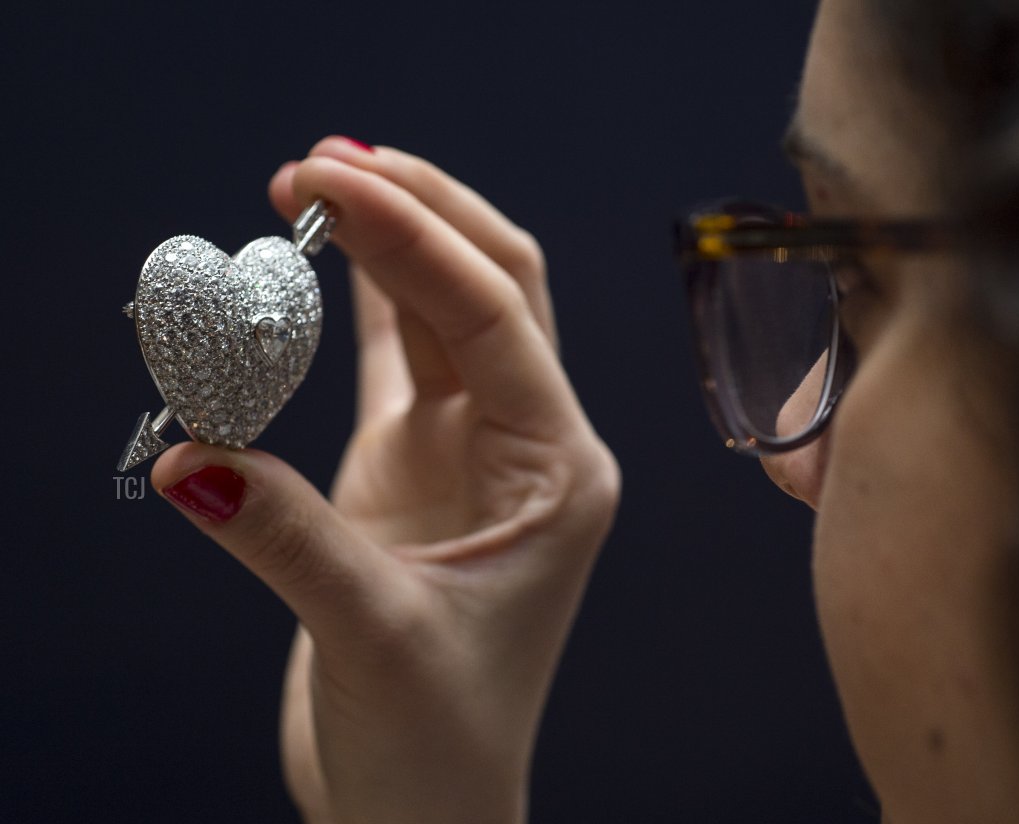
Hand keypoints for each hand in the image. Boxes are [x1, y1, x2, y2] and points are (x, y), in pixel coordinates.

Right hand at [150, 136, 619, 823]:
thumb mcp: (375, 636)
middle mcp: (528, 444)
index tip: (331, 182)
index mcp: (559, 470)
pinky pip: (394, 359)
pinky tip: (325, 250)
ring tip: (314, 182)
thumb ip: (287, 541)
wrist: (426, 805)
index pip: (494, 316)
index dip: (415, 239)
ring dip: (388, 246)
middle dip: (419, 214)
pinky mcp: (415, 466)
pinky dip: (360, 303)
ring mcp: (471, 450)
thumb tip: (190, 455)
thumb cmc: (438, 743)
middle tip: (328, 161)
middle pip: (490, 288)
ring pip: (441, 314)